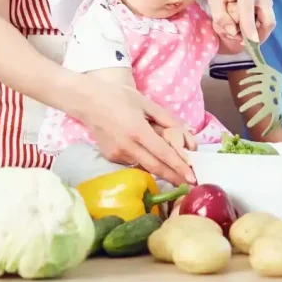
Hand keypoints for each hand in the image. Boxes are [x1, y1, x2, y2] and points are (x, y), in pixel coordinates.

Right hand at [72, 75, 195, 185]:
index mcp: (138, 131)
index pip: (163, 153)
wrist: (88, 101)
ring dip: (161, 170)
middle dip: (174, 177)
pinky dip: (145, 161)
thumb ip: (166, 119)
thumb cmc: (119, 97)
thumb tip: (186, 133)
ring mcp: (118, 154)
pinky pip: (133, 161)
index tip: (192, 177)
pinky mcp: (111, 157)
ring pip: (144, 165)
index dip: (179, 166)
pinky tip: (151, 156)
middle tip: (190, 183)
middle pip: (155, 167)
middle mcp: (128, 146)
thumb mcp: (146, 103)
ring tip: (176, 173)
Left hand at [207, 0, 274, 43]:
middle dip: (260, 35)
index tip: (251, 43)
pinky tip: (245, 23)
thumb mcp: (213, 0)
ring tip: (240, 30)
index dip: (250, 28)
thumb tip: (234, 32)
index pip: (249, 12)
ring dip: (257, 31)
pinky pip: (266, 18)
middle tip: (247, 43)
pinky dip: (258, 25)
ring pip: (268, 21)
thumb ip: (221, 16)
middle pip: (268, 20)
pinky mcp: (268, 0)